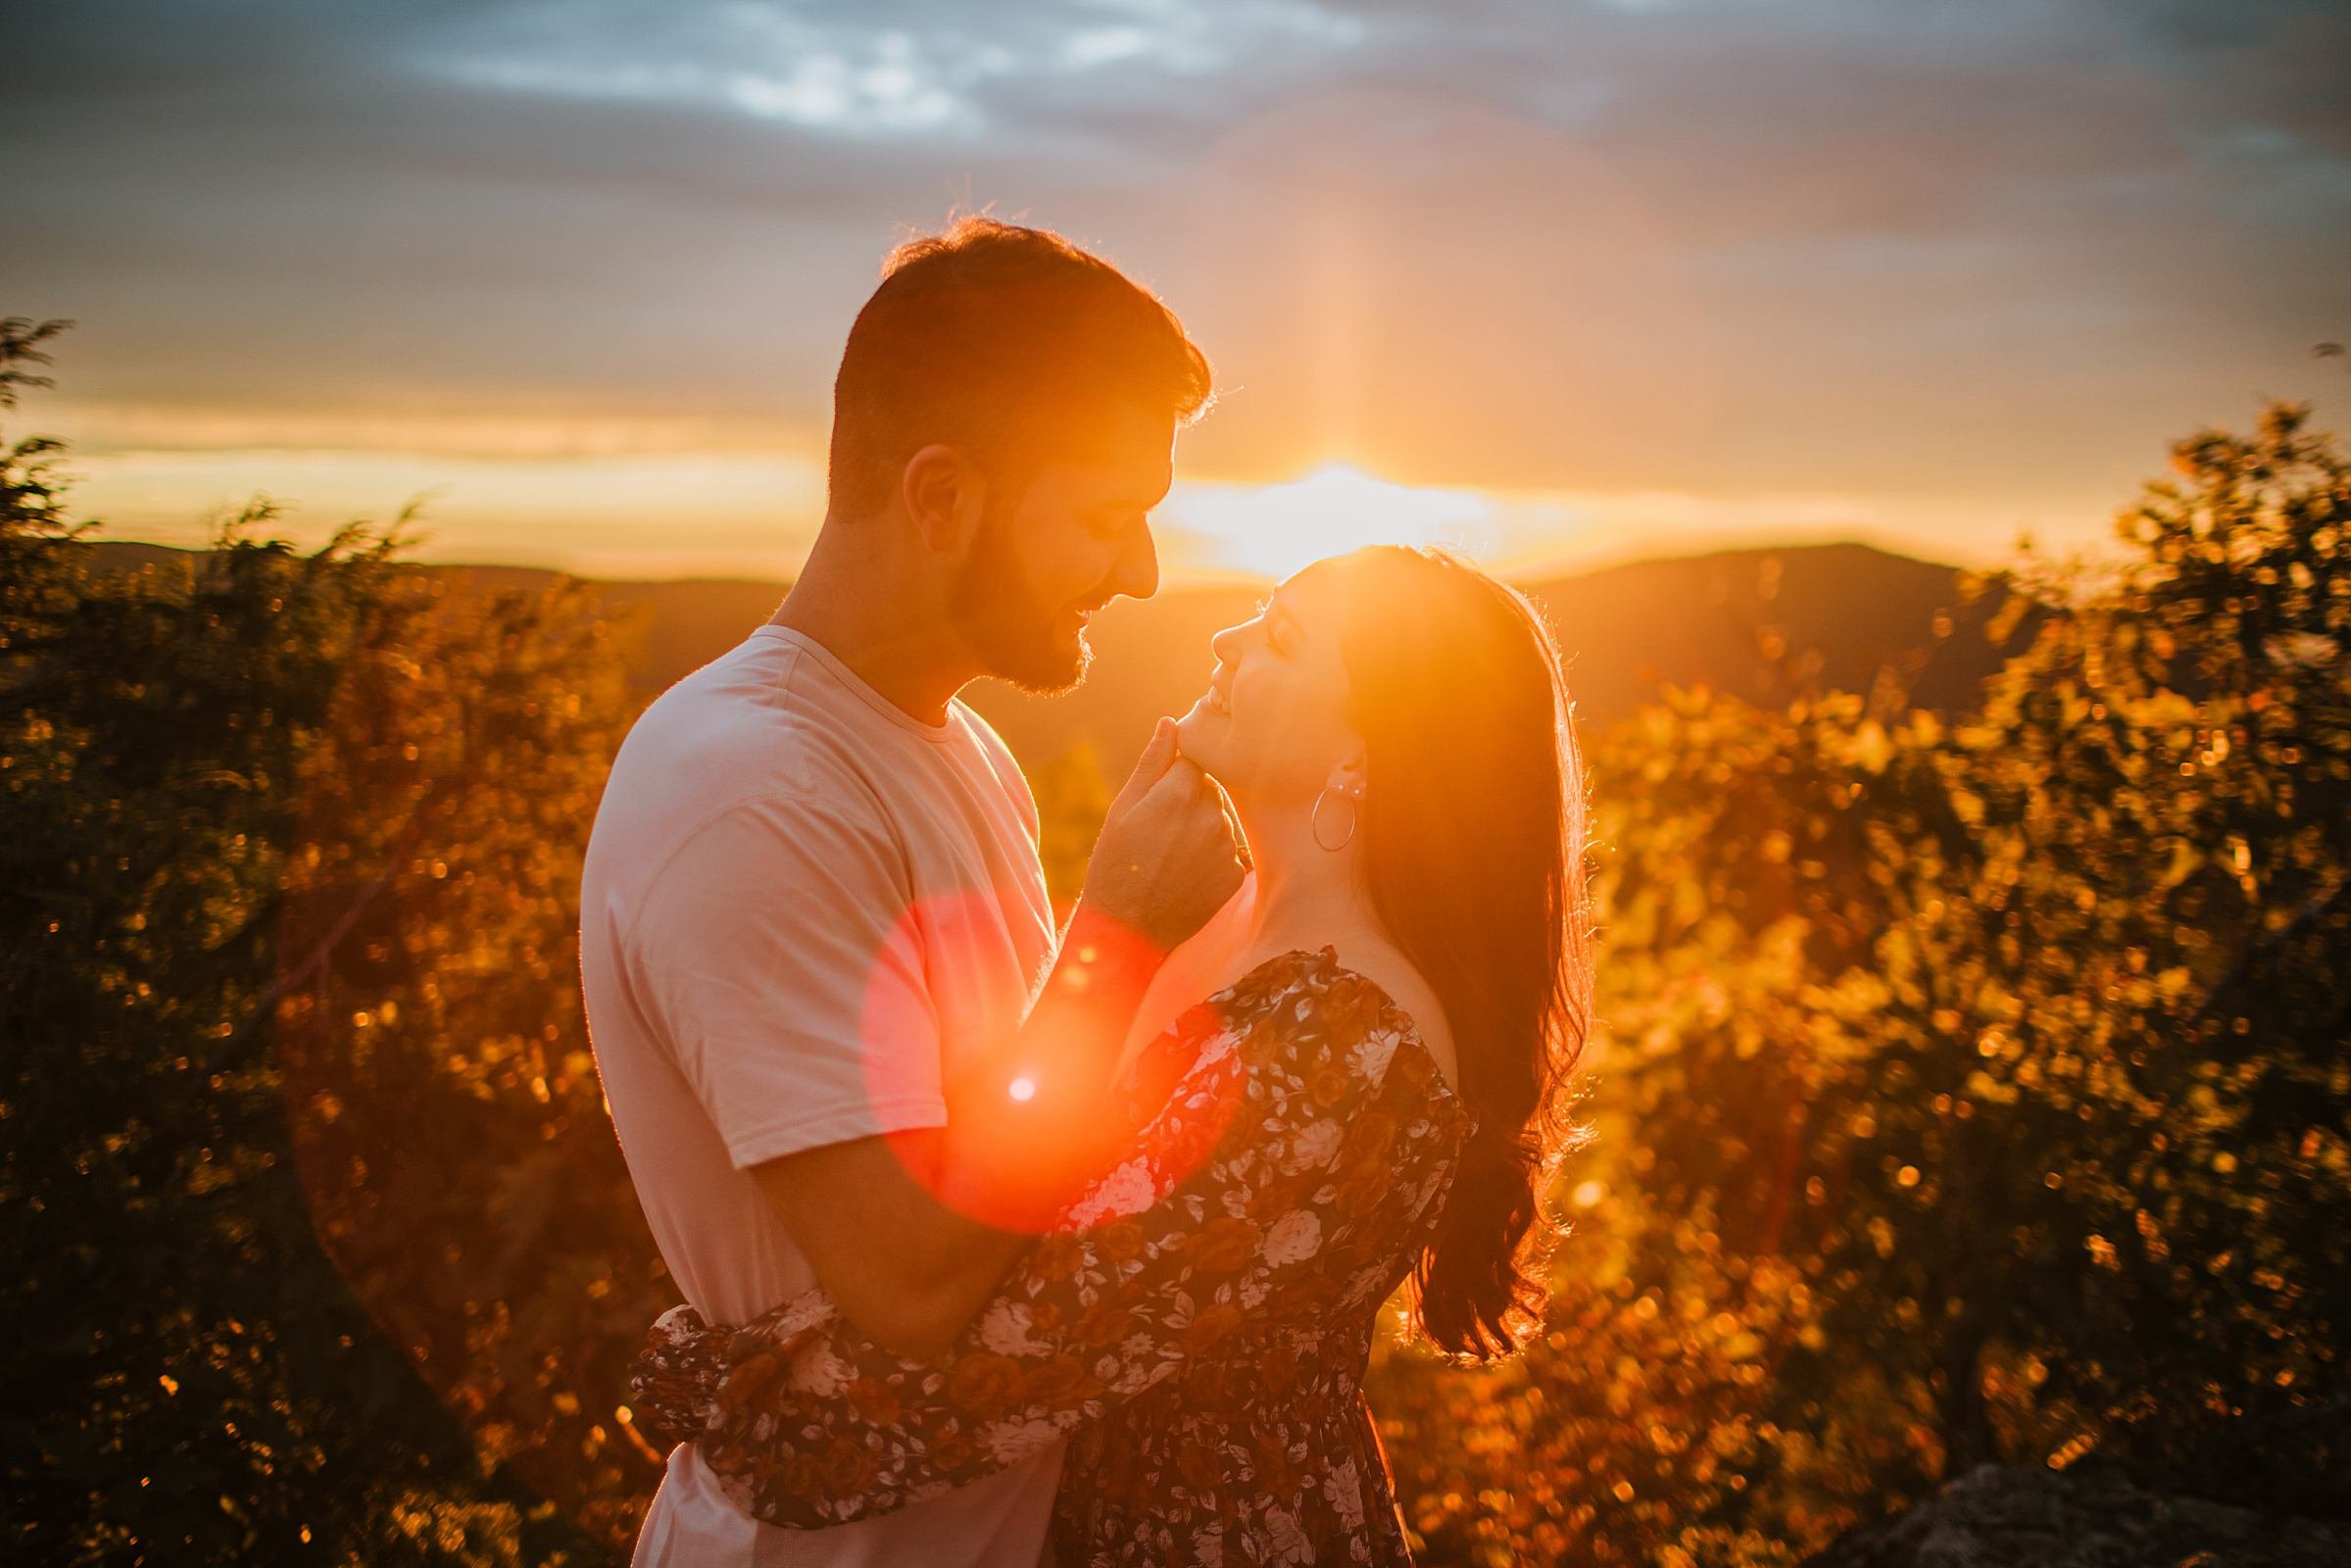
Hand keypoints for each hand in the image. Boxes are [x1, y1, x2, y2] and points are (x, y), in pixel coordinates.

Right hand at [1082, 718, 1247, 954]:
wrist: (1127, 928)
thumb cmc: (1116, 862)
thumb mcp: (1124, 807)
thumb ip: (1153, 762)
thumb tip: (1170, 723)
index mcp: (1182, 792)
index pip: (1194, 762)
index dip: (1175, 776)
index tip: (1160, 796)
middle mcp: (1212, 816)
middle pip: (1210, 790)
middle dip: (1190, 801)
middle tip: (1159, 832)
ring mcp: (1227, 848)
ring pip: (1220, 821)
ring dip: (1201, 830)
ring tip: (1170, 856)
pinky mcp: (1235, 876)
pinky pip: (1229, 852)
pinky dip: (1212, 858)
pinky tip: (1186, 873)